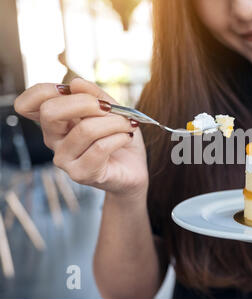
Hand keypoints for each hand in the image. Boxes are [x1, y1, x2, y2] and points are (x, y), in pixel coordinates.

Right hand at [14, 78, 148, 198]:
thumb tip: (76, 83)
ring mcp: (64, 159)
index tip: (75, 89)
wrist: (134, 167)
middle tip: (108, 107)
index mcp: (55, 121)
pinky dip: (120, 137)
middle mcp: (53, 140)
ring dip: (115, 122)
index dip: (48, 90)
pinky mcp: (81, 174)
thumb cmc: (120, 136)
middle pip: (50, 112)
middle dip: (85, 102)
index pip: (27, 104)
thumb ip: (94, 95)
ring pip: (85, 130)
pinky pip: (100, 148)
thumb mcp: (111, 109)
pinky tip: (126, 138)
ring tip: (128, 124)